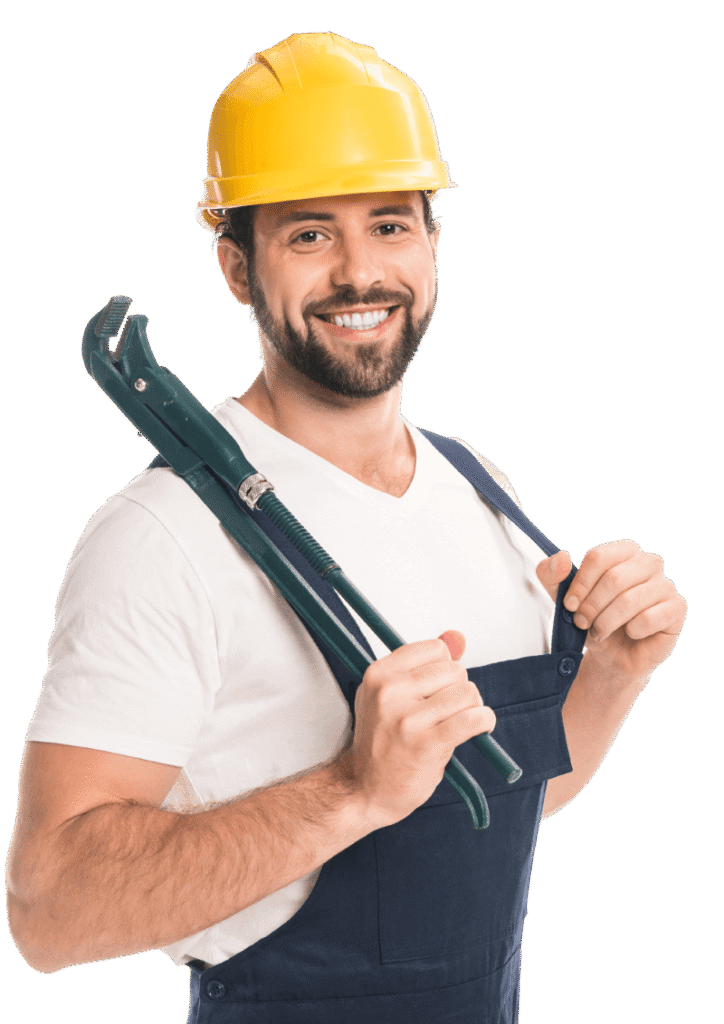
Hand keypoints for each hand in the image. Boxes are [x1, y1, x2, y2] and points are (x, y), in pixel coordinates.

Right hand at [344, 631, 495, 826]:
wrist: (364, 789)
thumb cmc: (382, 741)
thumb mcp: (392, 695)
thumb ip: (426, 663)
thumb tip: (458, 637)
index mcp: (379, 673)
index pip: (436, 649)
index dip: (444, 669)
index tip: (437, 689)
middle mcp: (391, 692)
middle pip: (455, 670)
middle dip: (459, 690)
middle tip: (445, 713)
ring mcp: (408, 718)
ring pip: (468, 693)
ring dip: (472, 708)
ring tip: (455, 724)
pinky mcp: (428, 744)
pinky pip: (474, 719)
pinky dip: (484, 722)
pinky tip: (477, 730)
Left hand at [536, 542, 687, 684]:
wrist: (614, 653)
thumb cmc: (593, 618)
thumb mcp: (564, 597)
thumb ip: (552, 574)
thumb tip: (561, 557)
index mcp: (624, 551)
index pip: (599, 558)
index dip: (580, 585)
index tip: (569, 605)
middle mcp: (649, 563)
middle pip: (614, 579)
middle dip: (591, 606)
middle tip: (582, 622)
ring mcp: (666, 585)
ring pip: (629, 601)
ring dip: (607, 622)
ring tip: (599, 631)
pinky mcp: (676, 608)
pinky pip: (649, 618)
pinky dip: (632, 631)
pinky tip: (631, 633)